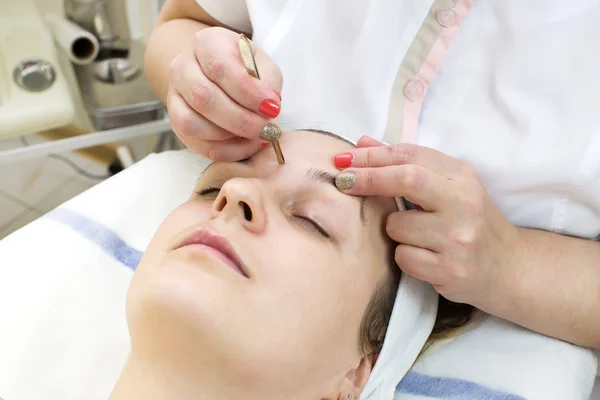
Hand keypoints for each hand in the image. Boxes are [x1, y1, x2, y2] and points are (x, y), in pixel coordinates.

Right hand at [167, 27, 282, 160]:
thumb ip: (267, 82)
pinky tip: (245, 145)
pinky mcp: (176, 123)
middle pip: (203, 97)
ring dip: (229, 136)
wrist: (217, 73)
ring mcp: (174, 96)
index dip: (248, 92)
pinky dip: (224, 150)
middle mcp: (182, 67)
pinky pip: (195, 143)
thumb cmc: (244, 67)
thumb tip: (268, 107)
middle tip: (267, 128)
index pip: (220, 67)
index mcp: (206, 43)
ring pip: (192, 123)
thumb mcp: (262, 65)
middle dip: (241, 119)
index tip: (273, 108)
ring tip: (257, 136)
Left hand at [334, 137, 520, 304]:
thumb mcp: (448, 187)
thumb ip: (407, 164)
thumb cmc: (471, 222)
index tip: (344, 157)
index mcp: (462, 177)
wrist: (508, 268)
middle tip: (342, 180)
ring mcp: (458, 238)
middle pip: (406, 179)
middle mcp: (464, 204)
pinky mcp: (450, 270)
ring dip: (394, 230)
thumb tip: (363, 143)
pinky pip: (403, 258)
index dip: (373, 155)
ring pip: (397, 226)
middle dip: (368, 178)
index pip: (411, 155)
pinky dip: (404, 256)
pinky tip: (426, 257)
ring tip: (418, 236)